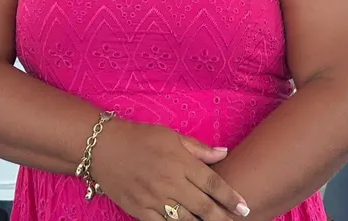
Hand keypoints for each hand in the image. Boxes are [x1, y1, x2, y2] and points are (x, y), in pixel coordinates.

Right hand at [90, 119, 249, 220]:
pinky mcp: (139, 210)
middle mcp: (170, 182)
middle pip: (203, 207)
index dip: (230, 197)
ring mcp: (154, 199)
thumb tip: (224, 153)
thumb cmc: (140, 137)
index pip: (212, 183)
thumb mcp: (171, 135)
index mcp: (180, 162)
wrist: (102, 147)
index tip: (245, 208)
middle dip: (222, 218)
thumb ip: (198, 149)